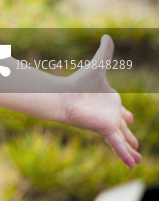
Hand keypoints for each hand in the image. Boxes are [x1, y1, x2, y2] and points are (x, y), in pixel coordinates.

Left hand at [63, 35, 141, 167]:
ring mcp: (108, 124)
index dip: (124, 113)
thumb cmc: (77, 83)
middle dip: (129, 134)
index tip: (128, 117)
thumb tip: (107, 35)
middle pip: (122, 127)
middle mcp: (109, 114)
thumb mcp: (97, 66)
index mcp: (109, 100)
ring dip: (130, 149)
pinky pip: (118, 146)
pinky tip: (133, 165)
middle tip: (135, 142)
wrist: (63, 96)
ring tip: (137, 159)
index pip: (119, 109)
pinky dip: (125, 155)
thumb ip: (104, 52)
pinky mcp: (106, 131)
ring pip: (122, 139)